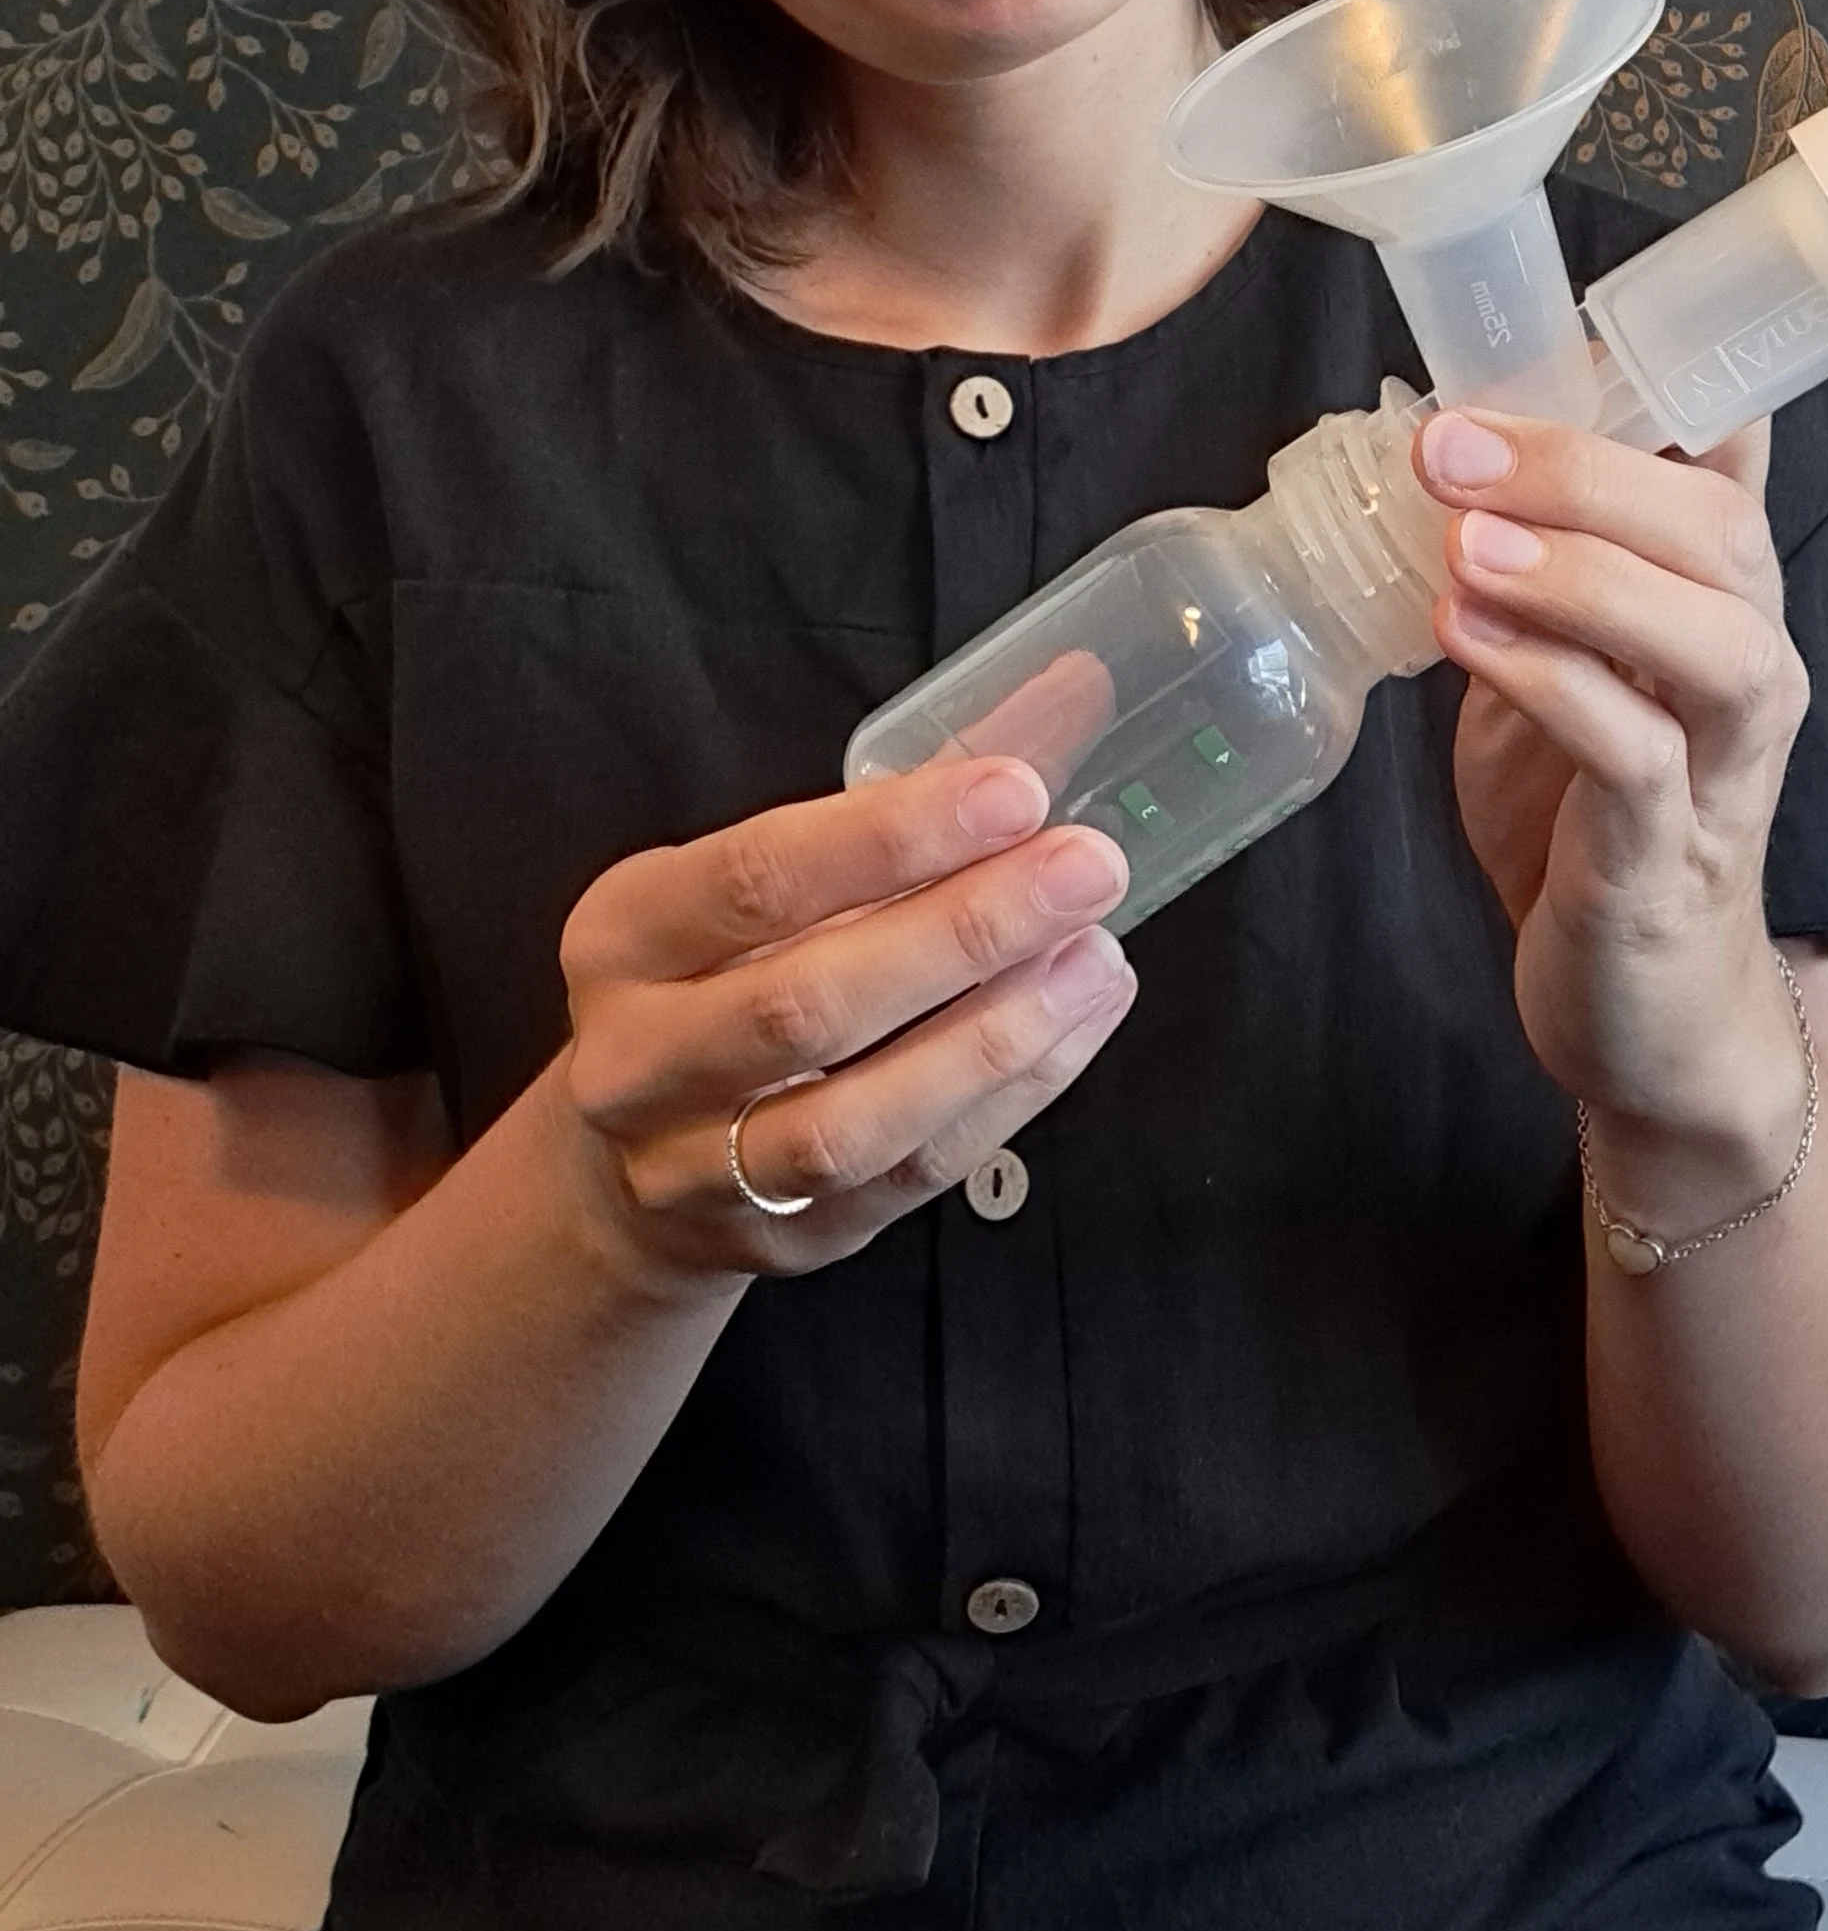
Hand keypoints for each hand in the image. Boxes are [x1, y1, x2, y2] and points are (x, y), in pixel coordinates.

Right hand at [556, 759, 1134, 1282]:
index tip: (1016, 790)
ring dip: (995, 1035)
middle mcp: (640, 1058)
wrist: (632, 1163)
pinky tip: (1077, 1024)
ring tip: (1099, 958)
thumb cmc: (726, 972)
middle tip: (1086, 866)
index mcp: (625, 933)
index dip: (891, 837)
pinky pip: (906, 1176)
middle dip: (965, 930)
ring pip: (853, 1120)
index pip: (757, 878)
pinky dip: (1006, 1099)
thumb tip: (1075, 688)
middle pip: (807, 1003)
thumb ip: (908, 799)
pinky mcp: (783, 1242)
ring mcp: (701, 1168)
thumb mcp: (764, 877)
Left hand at [1414, 406, 1809, 1170]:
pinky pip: (1636, 755)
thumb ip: (1539, 563)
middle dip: (1585, 474)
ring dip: (1586, 576)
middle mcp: (1750, 668)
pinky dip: (1554, 686)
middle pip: (1719, 534)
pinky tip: (1466, 644)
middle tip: (1455, 446)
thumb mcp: (1568, 664)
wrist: (1645, 1018)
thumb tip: (1455, 436)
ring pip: (1709, 637)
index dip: (1686, 377)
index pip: (1734, 460)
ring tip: (1466, 545)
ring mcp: (1725, 767)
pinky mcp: (1669, 858)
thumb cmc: (1595, 826)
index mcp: (1722, 602)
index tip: (1571, 320)